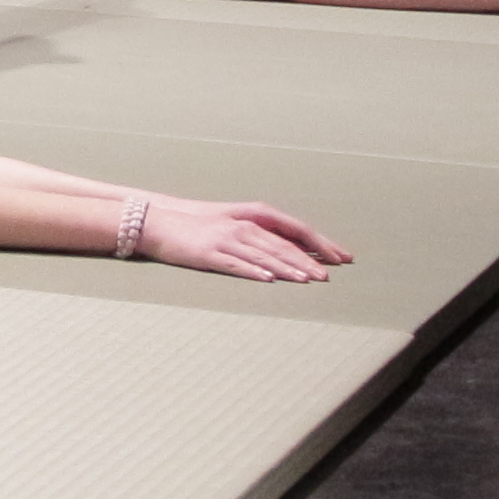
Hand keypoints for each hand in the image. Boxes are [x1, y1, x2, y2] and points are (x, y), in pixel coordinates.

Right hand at [143, 198, 350, 284]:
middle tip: (327, 277)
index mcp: (250, 219)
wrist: (159, 224)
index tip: (339, 257)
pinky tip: (267, 279)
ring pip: (262, 255)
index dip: (317, 244)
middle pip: (280, 245)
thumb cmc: (197, 227)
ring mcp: (225, 239)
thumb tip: (287, 254)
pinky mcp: (208, 253)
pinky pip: (235, 264)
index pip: (293, 231)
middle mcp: (241, 227)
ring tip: (305, 280)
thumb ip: (258, 237)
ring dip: (285, 268)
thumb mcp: (231, 227)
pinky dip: (252, 271)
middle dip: (306, 261)